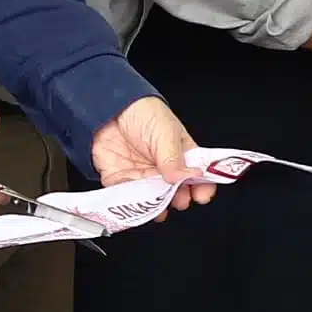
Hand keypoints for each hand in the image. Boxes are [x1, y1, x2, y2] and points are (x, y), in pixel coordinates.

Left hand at [89, 95, 215, 207]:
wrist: (109, 106)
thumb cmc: (143, 112)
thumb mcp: (165, 132)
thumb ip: (174, 158)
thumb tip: (184, 177)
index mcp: (181, 156)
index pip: (197, 176)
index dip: (202, 187)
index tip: (201, 196)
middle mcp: (163, 170)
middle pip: (175, 193)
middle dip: (177, 199)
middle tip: (177, 199)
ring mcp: (142, 176)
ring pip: (151, 199)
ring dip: (154, 205)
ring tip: (156, 205)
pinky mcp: (120, 180)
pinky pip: (126, 196)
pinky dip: (130, 202)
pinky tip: (134, 201)